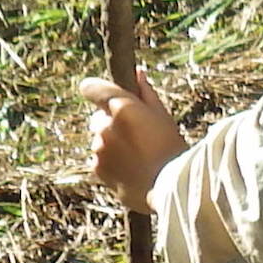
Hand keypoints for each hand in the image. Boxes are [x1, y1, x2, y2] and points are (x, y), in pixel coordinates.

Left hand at [77, 74, 185, 213]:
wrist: (170, 189)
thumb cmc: (171, 149)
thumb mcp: (163, 115)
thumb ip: (145, 92)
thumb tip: (137, 73)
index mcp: (122, 108)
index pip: (91, 87)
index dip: (98, 90)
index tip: (107, 96)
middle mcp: (105, 127)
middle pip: (98, 117)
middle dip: (111, 121)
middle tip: (136, 133)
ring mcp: (98, 150)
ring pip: (100, 139)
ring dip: (112, 142)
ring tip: (139, 154)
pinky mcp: (97, 170)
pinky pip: (100, 159)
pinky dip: (111, 161)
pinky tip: (132, 167)